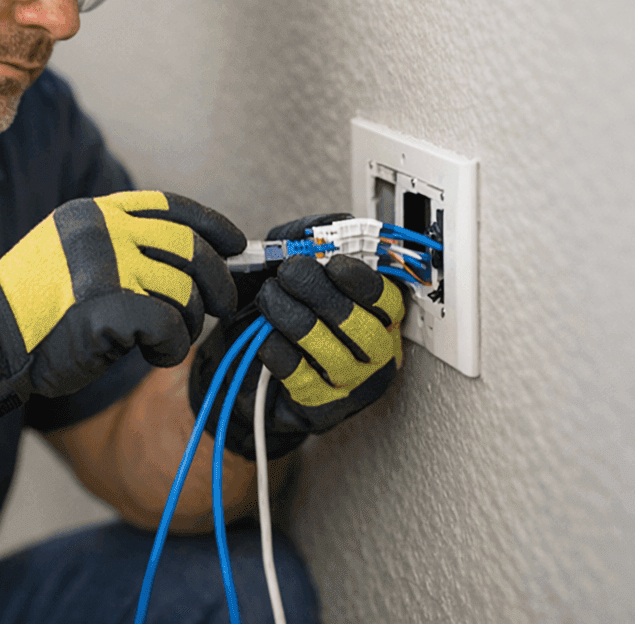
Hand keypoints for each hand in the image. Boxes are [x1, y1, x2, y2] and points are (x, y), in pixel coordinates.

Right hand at [0, 191, 245, 422]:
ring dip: (188, 323)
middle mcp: (103, 231)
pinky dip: (171, 347)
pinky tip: (153, 355)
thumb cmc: (33, 308)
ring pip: (184, 292)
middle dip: (218, 281)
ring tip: (168, 339)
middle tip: (220, 305)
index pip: (171, 208)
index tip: (234, 245)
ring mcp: (105, 266)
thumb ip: (117, 244)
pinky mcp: (108, 306)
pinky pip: (168, 327)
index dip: (212, 226)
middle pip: (190, 249)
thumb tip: (191, 255)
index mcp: (96, 214)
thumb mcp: (69, 253)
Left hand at [190, 239, 404, 458]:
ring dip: (293, 317)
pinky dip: (276, 347)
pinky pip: (300, 376)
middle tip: (288, 274)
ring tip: (269, 298)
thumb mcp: (287, 263)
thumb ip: (305, 238)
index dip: (361, 279)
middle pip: (361, 324)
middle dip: (319, 292)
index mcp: (380, 314)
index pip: (389, 299)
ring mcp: (353, 385)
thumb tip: (324, 225)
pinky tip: (266, 334)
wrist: (245, 364)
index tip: (331, 262)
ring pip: (331, 351)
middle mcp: (376, 352)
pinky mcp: (323, 408)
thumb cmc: (276, 311)